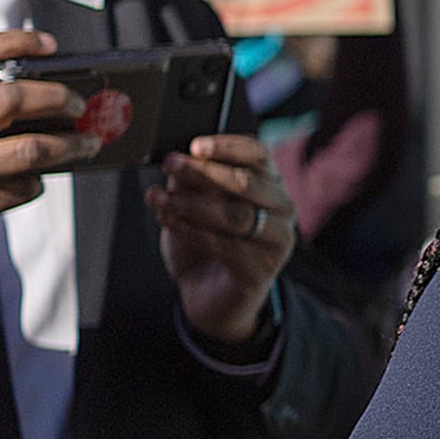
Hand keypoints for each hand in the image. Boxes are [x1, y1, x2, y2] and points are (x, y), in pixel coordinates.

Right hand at [0, 30, 92, 278]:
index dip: (15, 42)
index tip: (48, 44)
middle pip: (13, 99)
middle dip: (59, 98)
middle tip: (80, 104)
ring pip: (31, 149)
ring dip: (71, 145)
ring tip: (88, 143)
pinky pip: (21, 189)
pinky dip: (35, 183)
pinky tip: (34, 180)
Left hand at [149, 133, 295, 346]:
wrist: (209, 293)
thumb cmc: (205, 241)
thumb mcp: (192, 203)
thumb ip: (190, 181)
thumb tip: (178, 159)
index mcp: (269, 184)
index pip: (258, 155)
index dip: (228, 146)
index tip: (196, 145)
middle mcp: (281, 208)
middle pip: (248, 183)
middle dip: (205, 172)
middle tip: (170, 164)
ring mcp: (277, 240)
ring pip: (235, 216)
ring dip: (191, 204)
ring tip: (159, 199)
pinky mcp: (263, 269)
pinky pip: (225, 246)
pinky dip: (191, 232)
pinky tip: (168, 221)